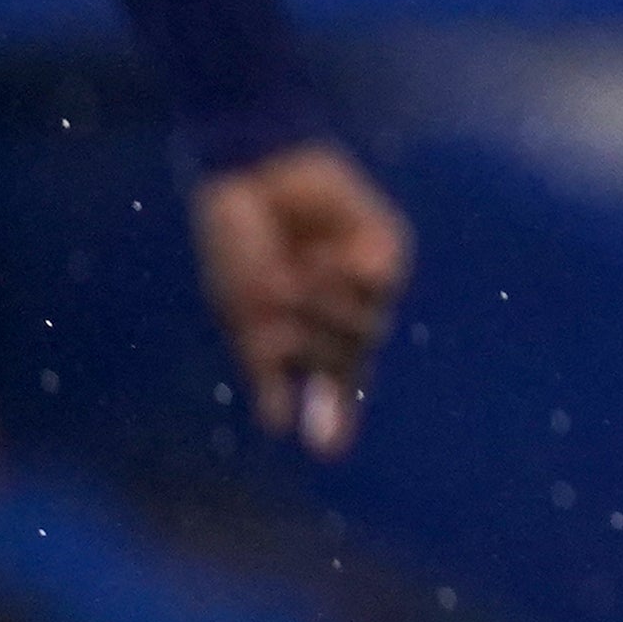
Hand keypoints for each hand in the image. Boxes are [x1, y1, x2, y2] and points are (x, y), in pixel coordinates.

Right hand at [189, 142, 411, 458]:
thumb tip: (279, 428)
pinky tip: (325, 259)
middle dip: (314, 341)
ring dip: (327, 310)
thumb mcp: (245, 313)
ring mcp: (368, 279)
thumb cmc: (236, 241)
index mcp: (308, 328)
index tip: (327, 453)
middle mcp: (343, 309)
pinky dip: (349, 279)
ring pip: (367, 328)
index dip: (334, 414)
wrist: (248, 167)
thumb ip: (267, 370)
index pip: (331, 381)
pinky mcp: (385, 246)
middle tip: (283, 303)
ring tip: (296, 275)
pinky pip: (380, 282)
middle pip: (349, 358)